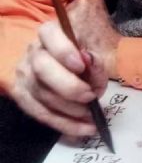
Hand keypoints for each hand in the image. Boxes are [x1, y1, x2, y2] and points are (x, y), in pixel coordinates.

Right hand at [11, 0, 121, 136]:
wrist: (71, 69)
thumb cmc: (84, 59)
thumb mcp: (96, 55)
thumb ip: (96, 58)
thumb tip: (90, 60)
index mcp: (50, 34)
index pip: (49, 34)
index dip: (64, 50)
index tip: (82, 65)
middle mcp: (33, 53)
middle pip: (42, 69)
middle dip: (68, 87)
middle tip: (90, 96)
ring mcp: (25, 76)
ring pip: (42, 95)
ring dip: (70, 110)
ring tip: (91, 115)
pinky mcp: (24, 98)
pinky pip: (42, 115)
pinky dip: (65, 124)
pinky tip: (84, 128)